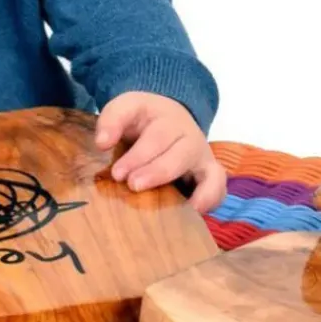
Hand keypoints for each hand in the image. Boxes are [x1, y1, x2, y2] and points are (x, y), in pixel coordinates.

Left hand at [94, 91, 226, 212]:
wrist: (171, 116)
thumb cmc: (143, 120)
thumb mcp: (125, 109)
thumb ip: (111, 121)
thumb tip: (102, 143)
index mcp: (162, 115)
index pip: (149, 128)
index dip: (134, 150)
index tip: (113, 166)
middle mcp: (186, 133)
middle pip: (177, 150)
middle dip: (156, 170)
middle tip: (132, 185)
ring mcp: (201, 153)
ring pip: (204, 168)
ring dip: (191, 191)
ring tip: (167, 206)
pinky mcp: (210, 172)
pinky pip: (218, 186)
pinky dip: (210, 199)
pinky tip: (192, 212)